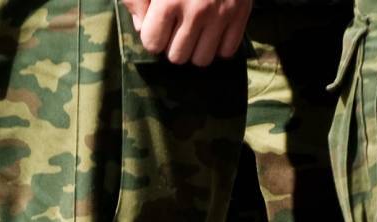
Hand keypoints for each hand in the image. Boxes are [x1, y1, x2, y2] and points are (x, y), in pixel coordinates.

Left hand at [128, 0, 250, 66]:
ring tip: (193, 33)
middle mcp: (197, 11)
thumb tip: (141, 29)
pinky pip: (227, 51)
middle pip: (177, 57)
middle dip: (172, 46)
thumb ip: (135, 0)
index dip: (152, 37)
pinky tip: (212, 33)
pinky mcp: (241, 14)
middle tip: (176, 30)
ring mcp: (221, 14)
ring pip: (202, 60)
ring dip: (194, 50)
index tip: (157, 26)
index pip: (153, 43)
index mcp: (169, 0)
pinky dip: (218, 47)